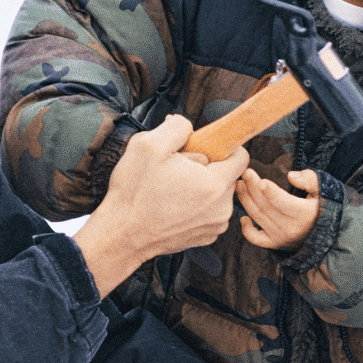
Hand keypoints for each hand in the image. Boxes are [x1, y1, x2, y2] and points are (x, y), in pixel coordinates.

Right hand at [74, 115, 247, 290]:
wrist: (121, 235)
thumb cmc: (134, 193)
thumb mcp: (148, 145)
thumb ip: (177, 127)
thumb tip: (187, 125)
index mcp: (215, 184)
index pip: (241, 156)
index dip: (223, 145)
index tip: (204, 146)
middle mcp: (222, 208)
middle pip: (226, 174)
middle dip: (205, 167)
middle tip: (176, 169)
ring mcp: (215, 226)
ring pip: (217, 193)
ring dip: (199, 186)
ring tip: (171, 188)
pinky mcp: (205, 237)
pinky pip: (208, 211)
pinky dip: (195, 205)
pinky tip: (172, 205)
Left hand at [237, 168, 321, 253]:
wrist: (324, 234)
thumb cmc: (321, 207)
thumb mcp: (322, 190)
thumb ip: (309, 180)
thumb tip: (291, 176)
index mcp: (304, 214)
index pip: (283, 202)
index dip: (271, 192)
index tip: (260, 181)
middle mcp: (290, 228)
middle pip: (266, 206)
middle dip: (253, 188)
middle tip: (245, 173)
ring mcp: (281, 237)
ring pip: (258, 217)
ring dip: (246, 200)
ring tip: (239, 184)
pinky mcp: (274, 244)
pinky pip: (256, 239)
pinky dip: (246, 230)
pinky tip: (243, 217)